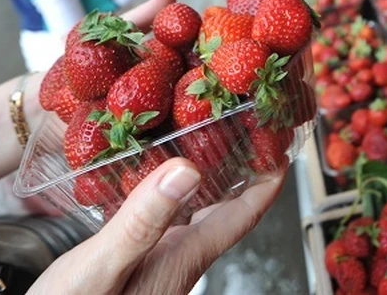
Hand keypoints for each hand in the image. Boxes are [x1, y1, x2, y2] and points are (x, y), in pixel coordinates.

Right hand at [26, 158, 285, 293]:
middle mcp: (178, 258)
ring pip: (199, 210)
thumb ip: (142, 222)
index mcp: (183, 257)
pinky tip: (153, 170)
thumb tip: (189, 171)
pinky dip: (171, 187)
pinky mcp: (134, 260)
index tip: (285, 135)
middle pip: (229, 207)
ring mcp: (157, 260)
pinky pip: (167, 216)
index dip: (271, 175)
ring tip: (208, 132)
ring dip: (211, 174)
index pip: (245, 212)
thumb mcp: (102, 265)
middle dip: (246, 166)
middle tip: (249, 121)